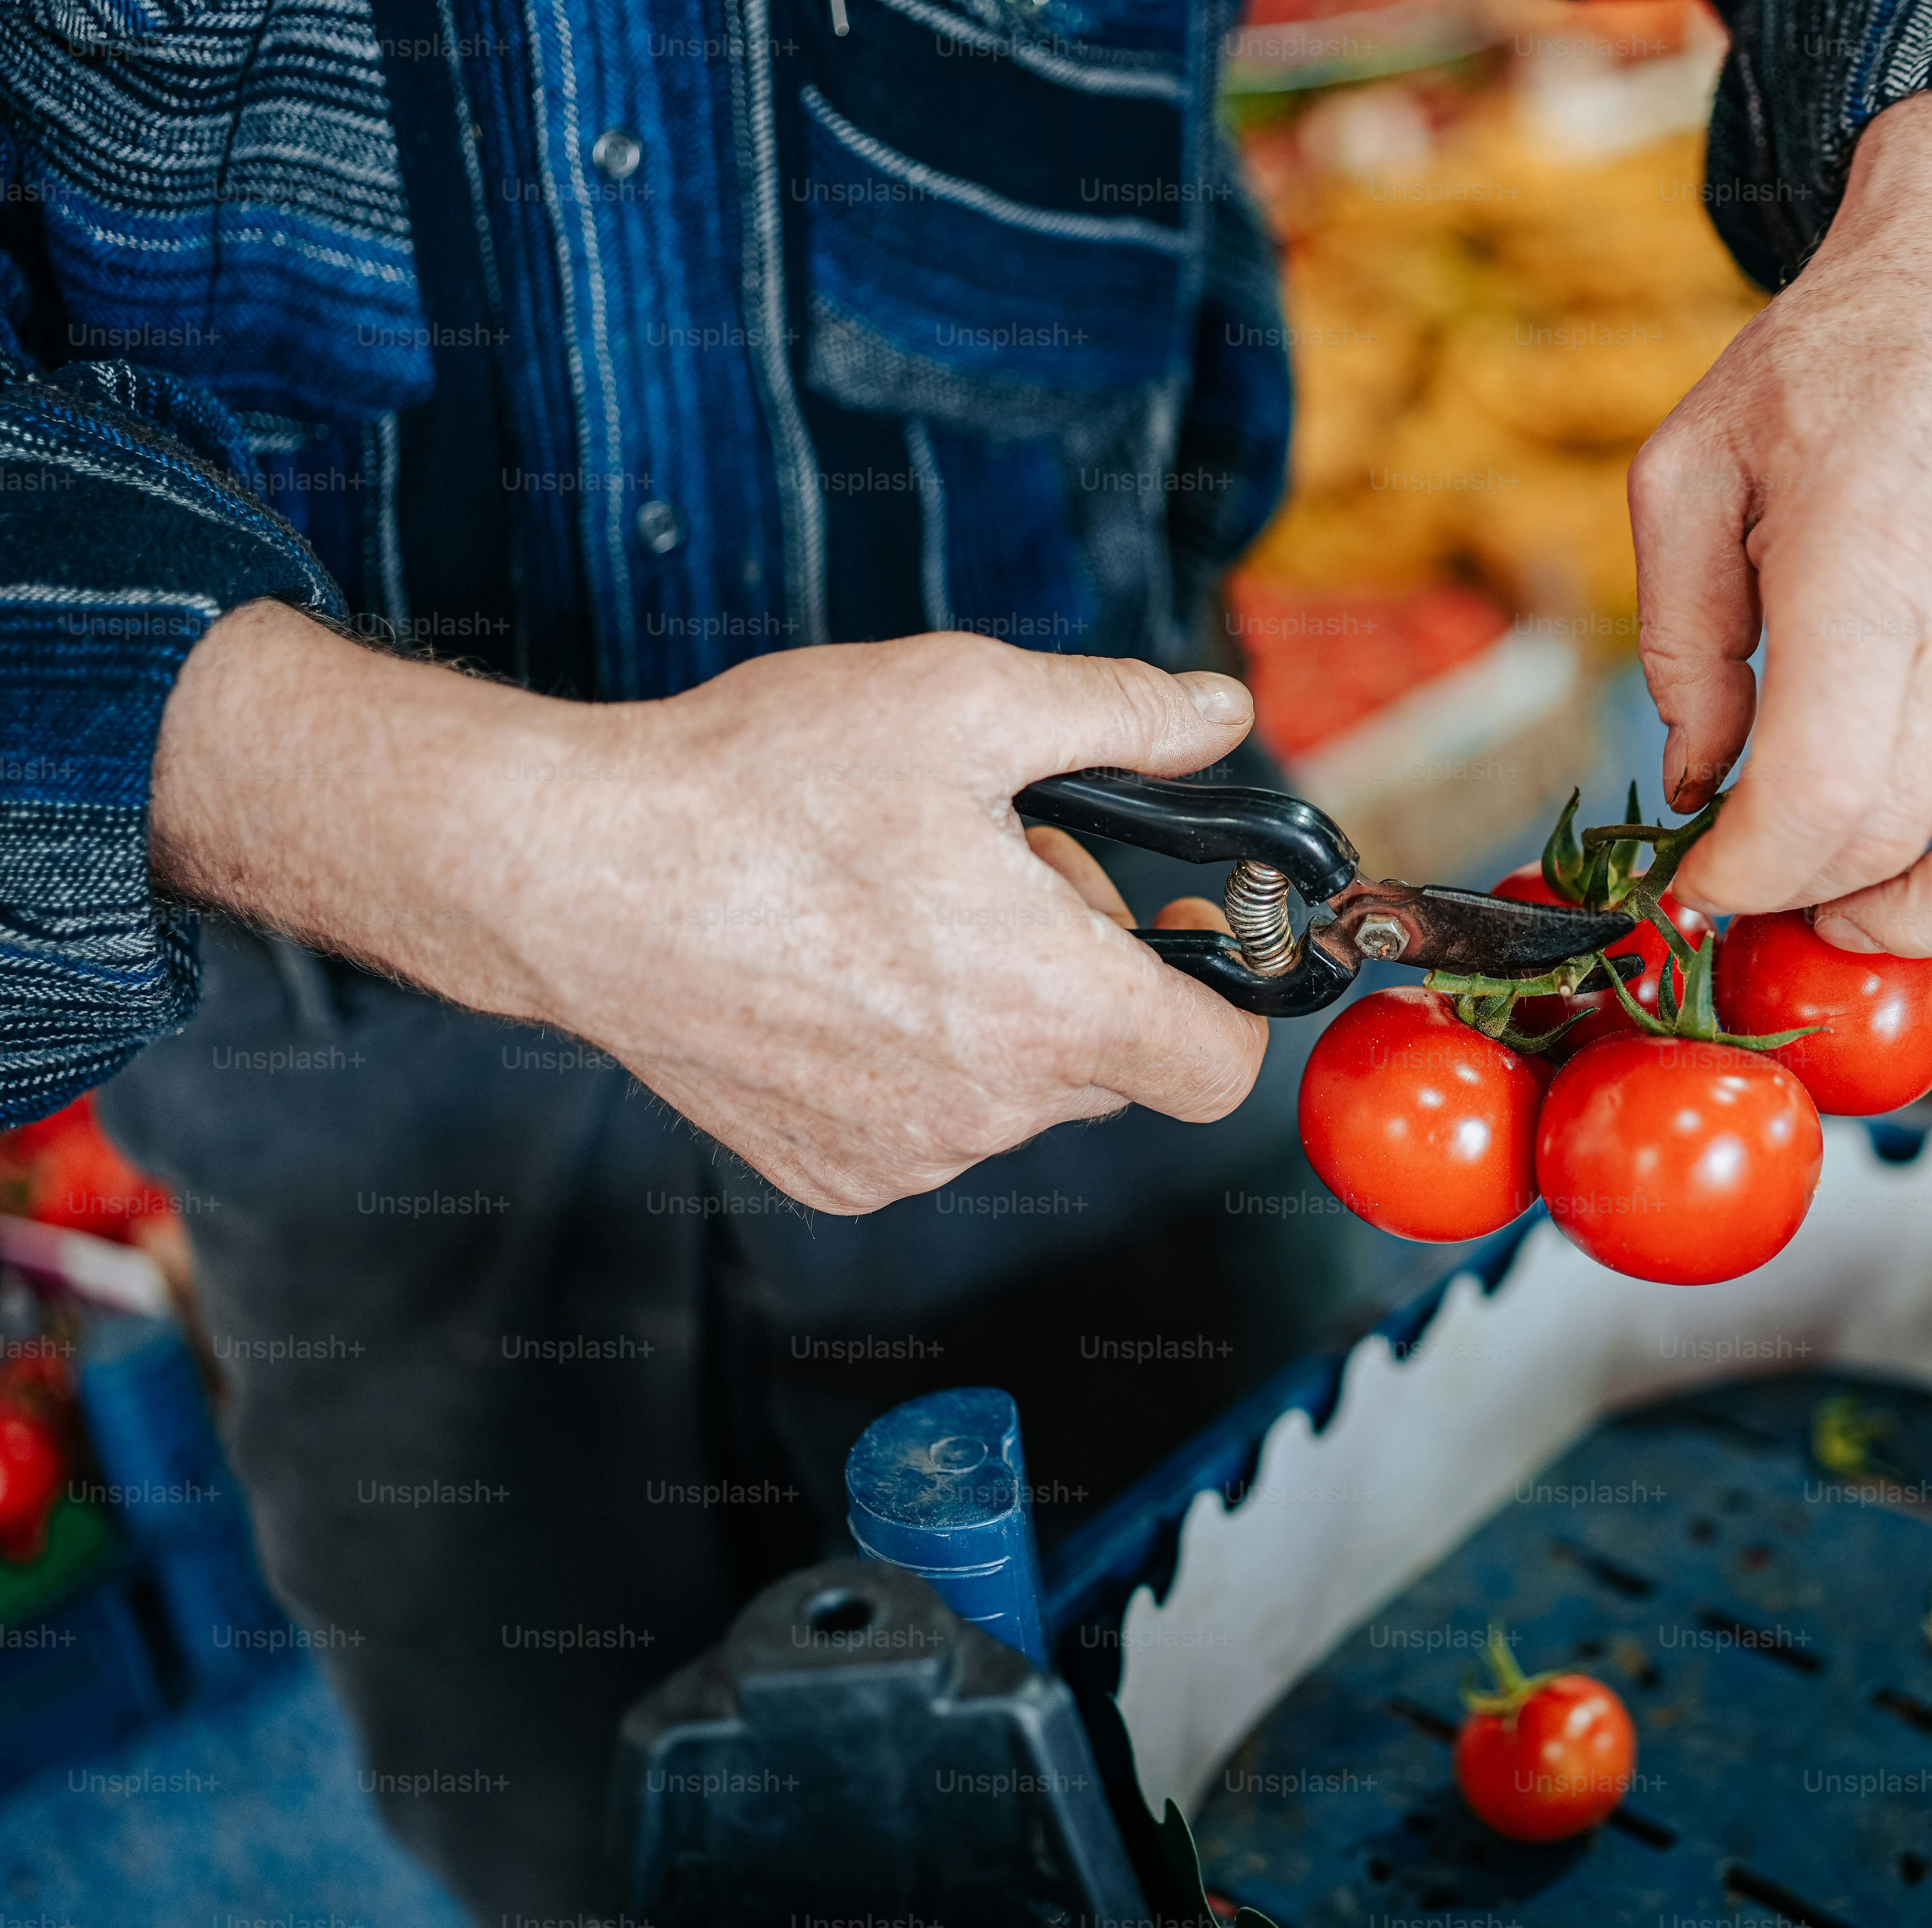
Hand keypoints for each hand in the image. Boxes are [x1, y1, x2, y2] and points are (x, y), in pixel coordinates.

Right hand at [150, 601, 1267, 1210]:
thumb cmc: (765, 783)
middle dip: (1085, 968)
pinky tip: (838, 975)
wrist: (577, 869)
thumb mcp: (966, 700)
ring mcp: (907, 1155)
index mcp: (1050, 1008)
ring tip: (899, 910)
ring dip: (996, 1011)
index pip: (1218, 1066)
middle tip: (996, 872)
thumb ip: (1122, 715)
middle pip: (1115, 1061)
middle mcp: (990, 1107)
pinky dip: (913, 1058)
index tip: (1178, 930)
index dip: (1223, 997)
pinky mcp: (834, 1175)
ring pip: (1017, 1089)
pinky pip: (927, 1122)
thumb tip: (1217, 717)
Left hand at [1630, 88, 1931, 997]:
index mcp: (1868, 567)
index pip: (1820, 794)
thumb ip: (1676, 640)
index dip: (1744, 873)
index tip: (1698, 884)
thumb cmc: (1823, 372)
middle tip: (1760, 888)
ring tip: (1863, 917)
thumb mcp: (1688, 472)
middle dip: (1811, 892)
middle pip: (1905, 828)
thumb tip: (1701, 781)